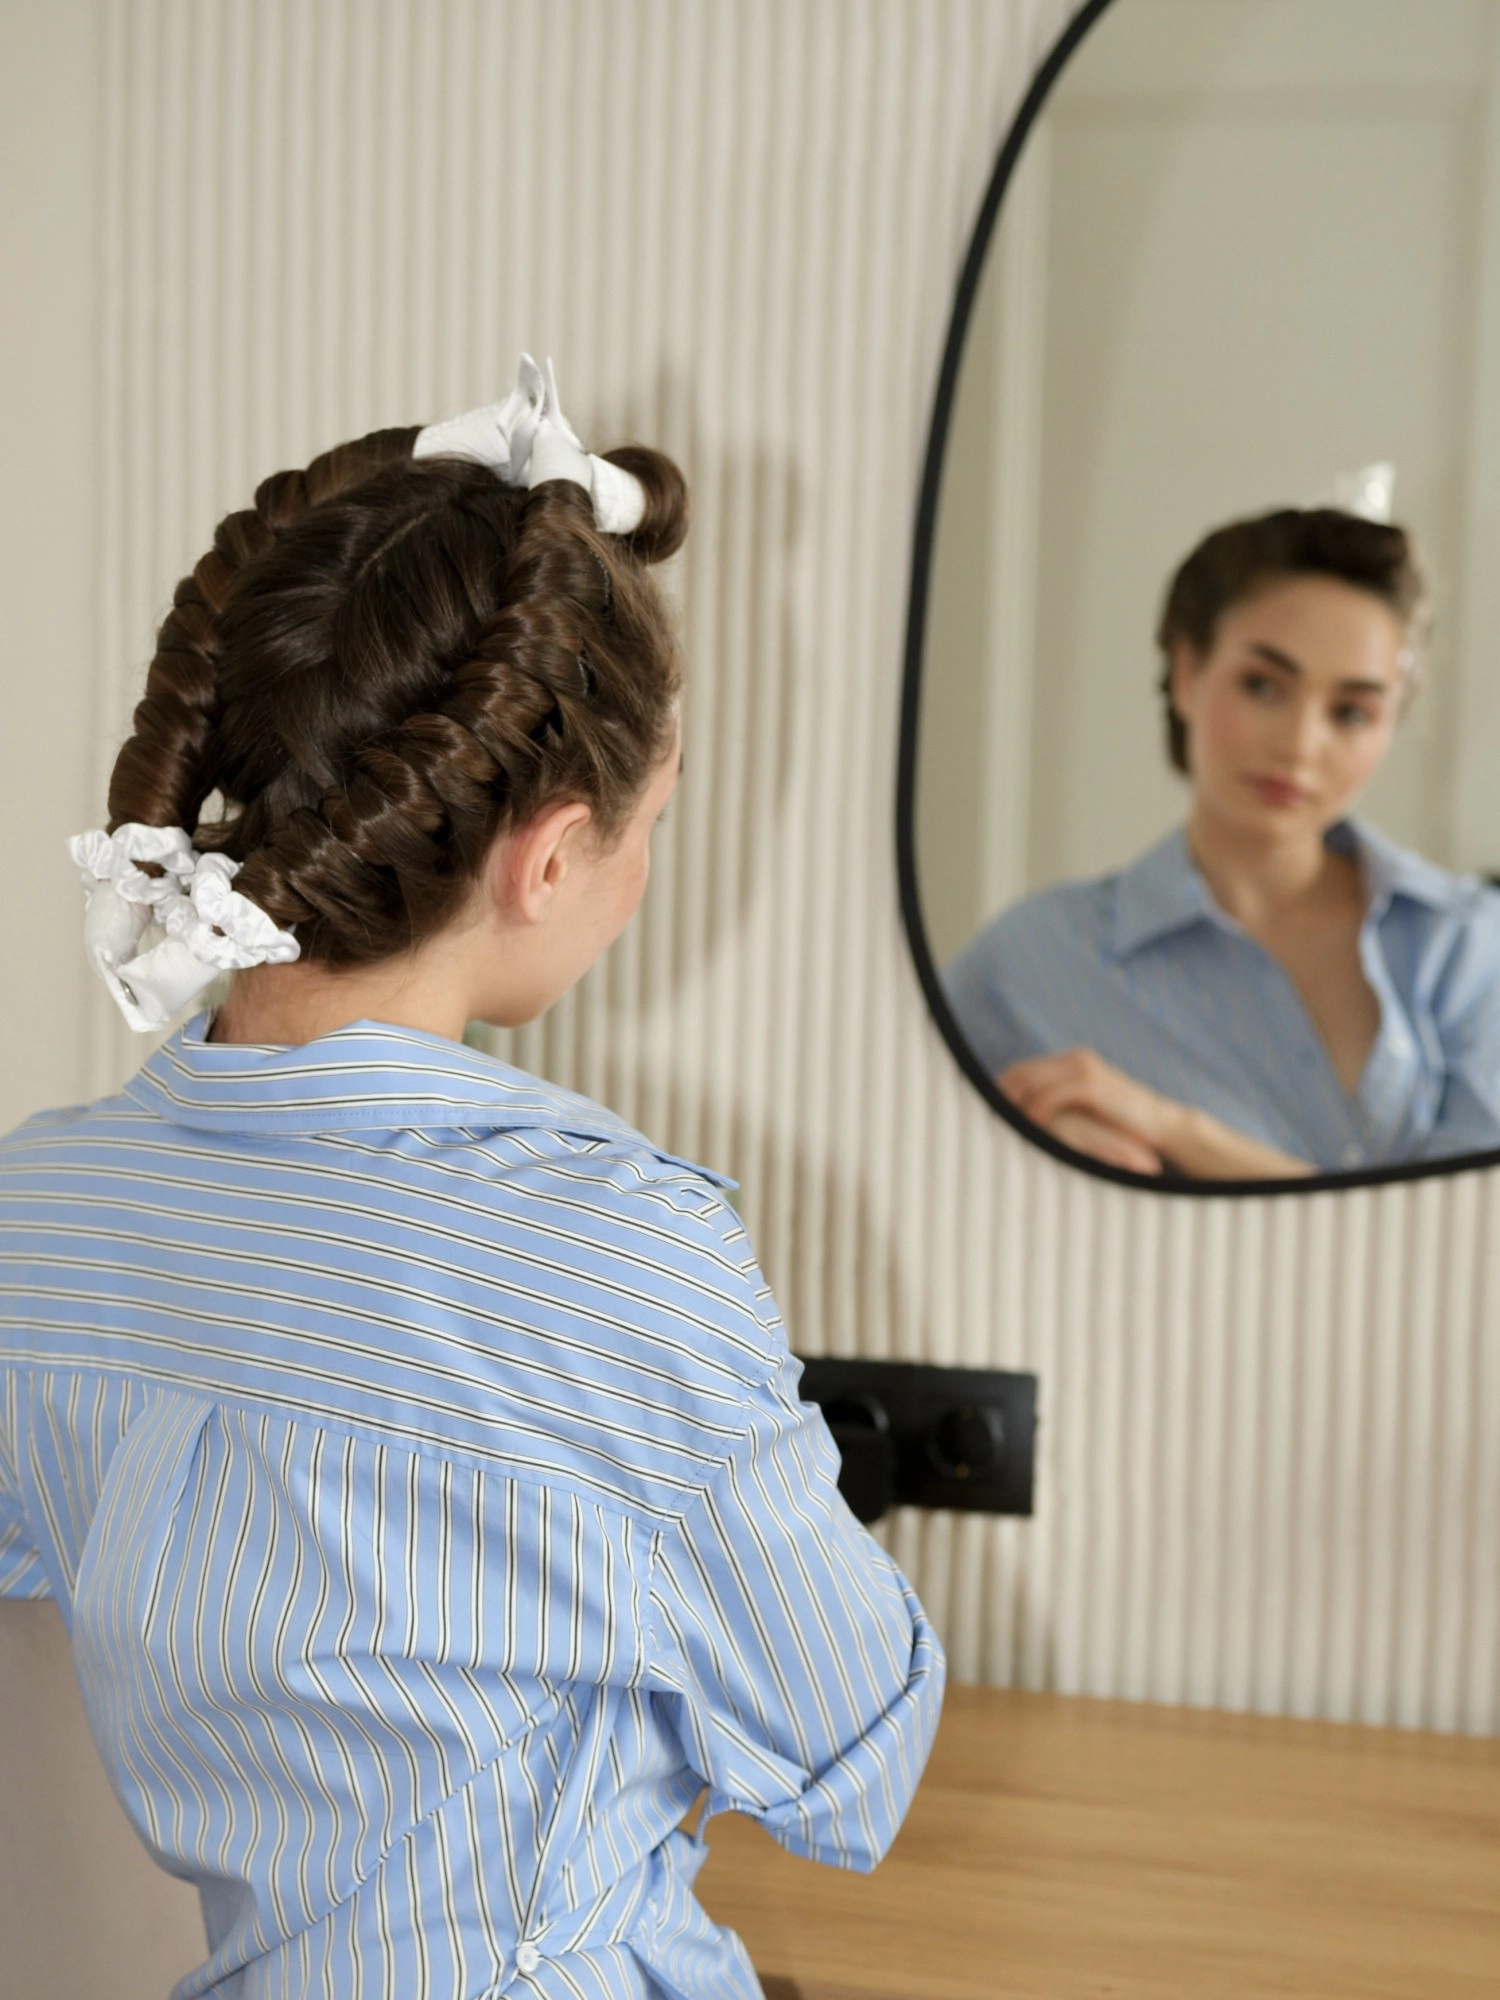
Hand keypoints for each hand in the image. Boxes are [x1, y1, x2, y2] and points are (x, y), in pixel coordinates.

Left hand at [998, 1047, 1311, 1179]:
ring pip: (1027, 1083)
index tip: (975, 1119)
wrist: (1167, 1130)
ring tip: (991, 1133)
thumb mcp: (1087, 1118)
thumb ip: (1059, 1113)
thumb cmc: (1125, 1131)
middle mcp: (1073, 1060)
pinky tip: (1022, 1133)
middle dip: (993, 1100)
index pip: (1017, 1073)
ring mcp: (1082, 1068)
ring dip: (1007, 1109)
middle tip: (973, 1127)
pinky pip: (1049, 1096)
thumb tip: (1019, 1130)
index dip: (995, 1095)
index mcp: (1069, 1064)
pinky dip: (1031, 1114)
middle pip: (1015, 1075)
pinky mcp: (1092, 1083)